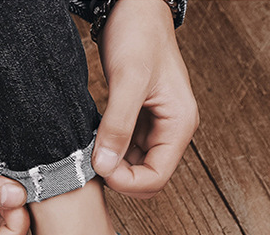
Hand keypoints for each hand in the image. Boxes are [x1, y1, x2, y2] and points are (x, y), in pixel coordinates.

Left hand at [91, 0, 198, 198]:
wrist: (133, 6)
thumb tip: (105, 167)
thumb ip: (118, 125)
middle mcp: (171, 131)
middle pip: (145, 179)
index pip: (156, 179)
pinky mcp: (139, 123)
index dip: (127, 182)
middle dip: (118, 177)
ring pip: (132, 168)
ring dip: (111, 165)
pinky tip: (92, 138)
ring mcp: (155, 129)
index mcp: (179, 125)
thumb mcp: (128, 79)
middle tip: (91, 159)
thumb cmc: (138, 34)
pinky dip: (107, 151)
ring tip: (90, 146)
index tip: (99, 167)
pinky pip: (123, 151)